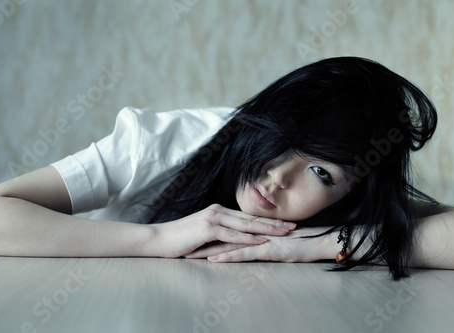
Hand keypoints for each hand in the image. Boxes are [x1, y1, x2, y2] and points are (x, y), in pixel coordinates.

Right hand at [152, 204, 296, 257]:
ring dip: (268, 229)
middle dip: (274, 222)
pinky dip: (249, 238)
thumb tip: (234, 239)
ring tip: (285, 233)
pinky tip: (262, 241)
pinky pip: (233, 234)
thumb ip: (219, 233)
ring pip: (246, 224)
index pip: (248, 216)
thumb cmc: (180, 239)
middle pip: (252, 218)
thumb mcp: (202, 233)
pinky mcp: (208, 228)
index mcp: (218, 211)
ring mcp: (213, 218)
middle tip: (293, 226)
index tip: (284, 223)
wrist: (160, 239)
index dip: (268, 220)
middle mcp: (218, 211)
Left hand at [184, 226, 337, 262]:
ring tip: (189, 254)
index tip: (192, 237)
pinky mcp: (266, 250)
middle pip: (222, 235)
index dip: (209, 234)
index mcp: (253, 230)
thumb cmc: (298, 242)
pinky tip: (213, 259)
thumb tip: (247, 242)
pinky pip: (243, 253)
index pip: (227, 231)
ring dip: (207, 249)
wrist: (317, 241)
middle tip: (183, 244)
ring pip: (227, 244)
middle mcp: (253, 232)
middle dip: (202, 240)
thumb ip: (259, 239)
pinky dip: (226, 256)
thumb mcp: (274, 240)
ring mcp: (259, 240)